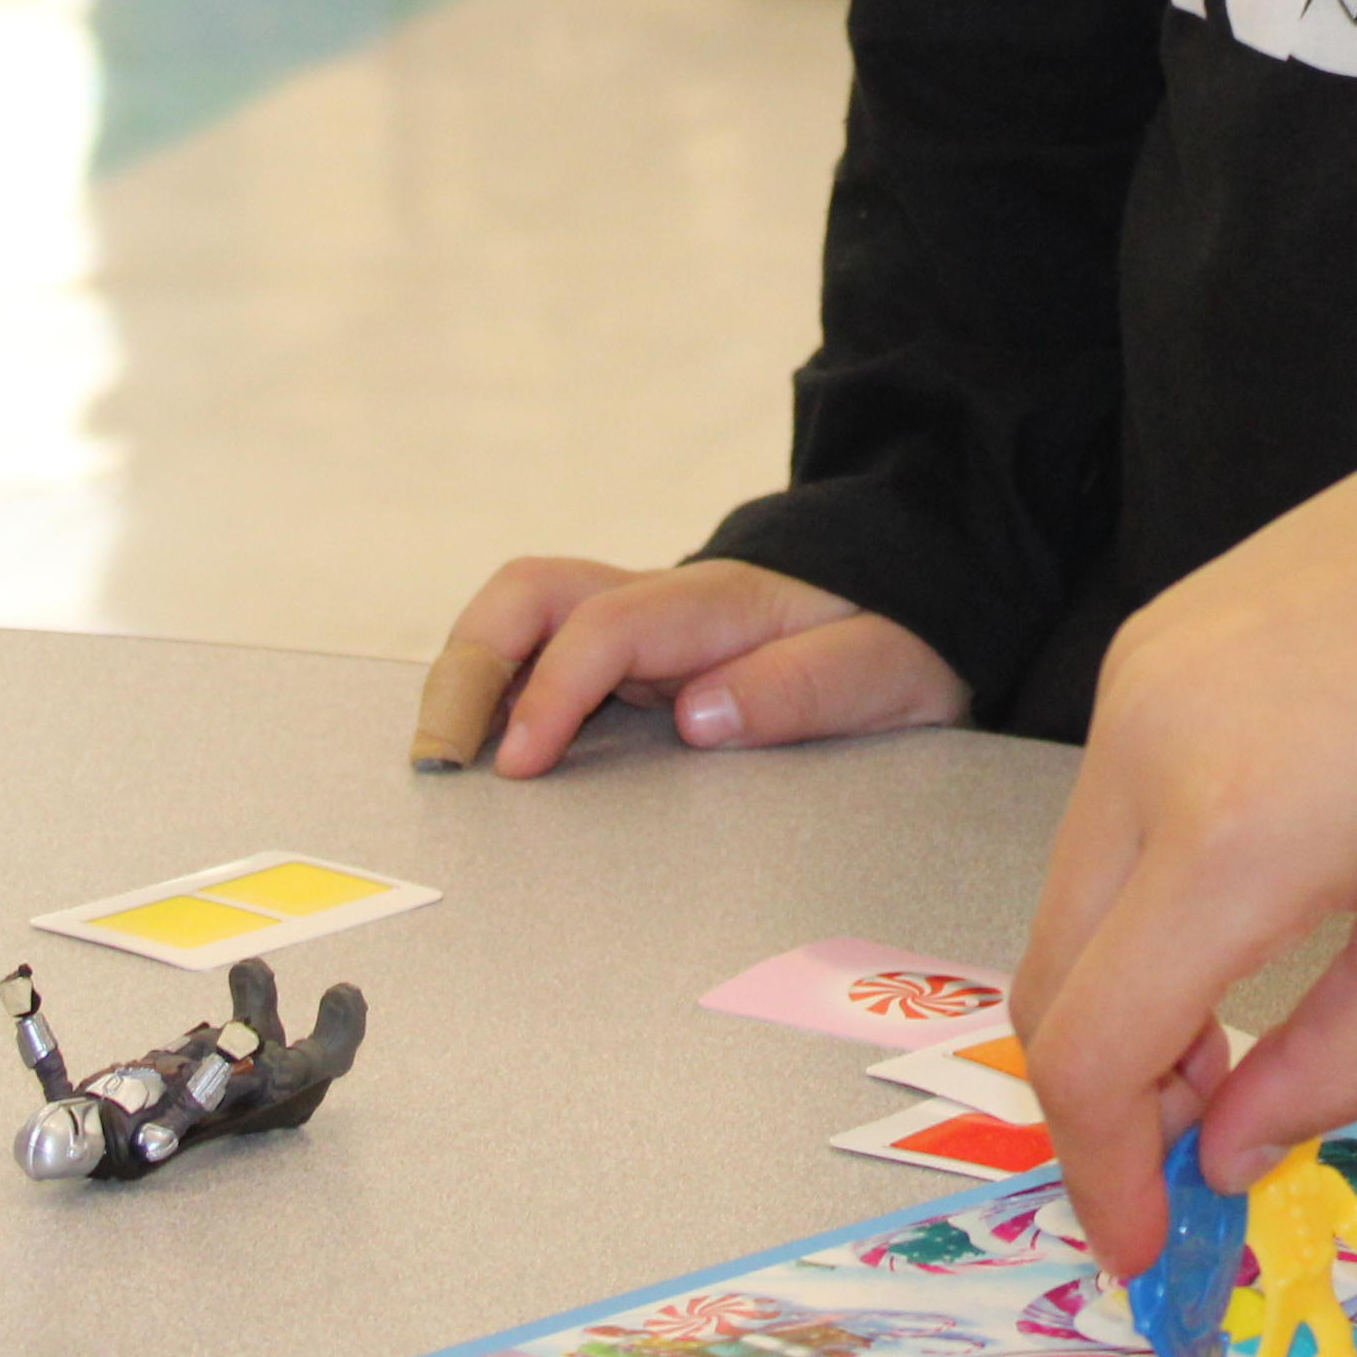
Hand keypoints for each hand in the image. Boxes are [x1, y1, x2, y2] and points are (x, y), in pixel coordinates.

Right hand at [428, 554, 957, 778]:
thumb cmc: (896, 637)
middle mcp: (665, 600)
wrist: (916, 592)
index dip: (550, 691)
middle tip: (440, 759)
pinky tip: (477, 750)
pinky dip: (492, 690)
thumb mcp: (886, 671)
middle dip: (468, 666)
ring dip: (466, 675)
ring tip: (440, 761)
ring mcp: (641, 622)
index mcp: (722, 604)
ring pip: (520, 615)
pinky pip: (538, 651)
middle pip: (531, 593)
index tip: (519, 763)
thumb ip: (802, 691)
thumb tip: (699, 716)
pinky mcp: (631, 654)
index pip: (607, 626)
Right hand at [1016, 417, 1356, 1272]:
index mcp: (1233, 838)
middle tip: (1189, 1157)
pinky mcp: (1149, 638)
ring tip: (1223, 1042)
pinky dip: (1136, 894)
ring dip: (1119, 992)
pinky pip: (1102, 806)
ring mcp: (1134, 680)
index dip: (1100, 1172)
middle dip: (1103, 1095)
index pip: (1090, 1049)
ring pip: (1066, 890)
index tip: (1145, 1247)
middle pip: (1051, 974)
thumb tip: (1226, 1157)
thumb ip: (1334, 1065)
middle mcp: (1146, 749)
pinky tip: (1229, 917)